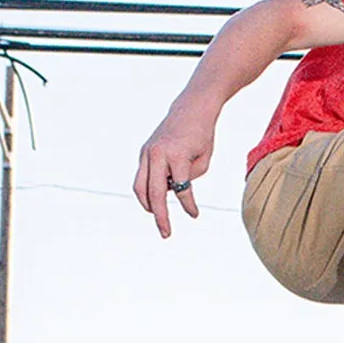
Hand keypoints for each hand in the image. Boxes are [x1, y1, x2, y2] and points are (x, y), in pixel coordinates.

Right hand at [133, 106, 215, 237]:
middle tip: (166, 234)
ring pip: (140, 187)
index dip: (188, 205)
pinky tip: (157, 201)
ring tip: (159, 219)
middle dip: (160, 216)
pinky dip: (148, 192)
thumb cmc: (202, 136)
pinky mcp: (144, 152)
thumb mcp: (203, 160)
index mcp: (176, 155)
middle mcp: (157, 154)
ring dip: (148, 206)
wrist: (191, 108)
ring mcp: (147, 152)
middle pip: (154, 193)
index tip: (195, 215)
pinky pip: (142, 178)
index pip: (181, 189)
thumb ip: (188, 179)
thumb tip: (172, 192)